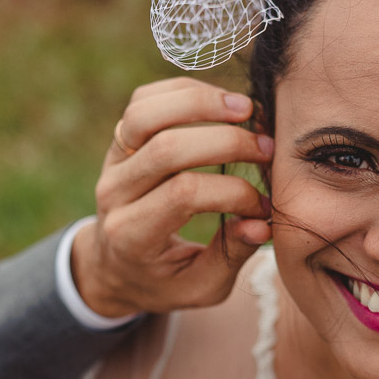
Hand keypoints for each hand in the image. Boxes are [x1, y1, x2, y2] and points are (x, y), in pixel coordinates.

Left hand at [71, 77, 274, 317]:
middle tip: (267, 151)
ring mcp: (111, 162)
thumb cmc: (163, 280)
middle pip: (167, 148)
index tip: (265, 205)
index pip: (184, 194)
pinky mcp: (118, 140)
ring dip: (201, 103)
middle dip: (227, 143)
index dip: (234, 192)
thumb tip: (263, 222)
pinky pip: (143, 101)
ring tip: (247, 110)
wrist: (112, 267)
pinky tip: (221, 102)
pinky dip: (184, 91)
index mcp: (131, 235)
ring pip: (146, 113)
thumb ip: (231, 256)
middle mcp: (114, 194)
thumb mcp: (199, 287)